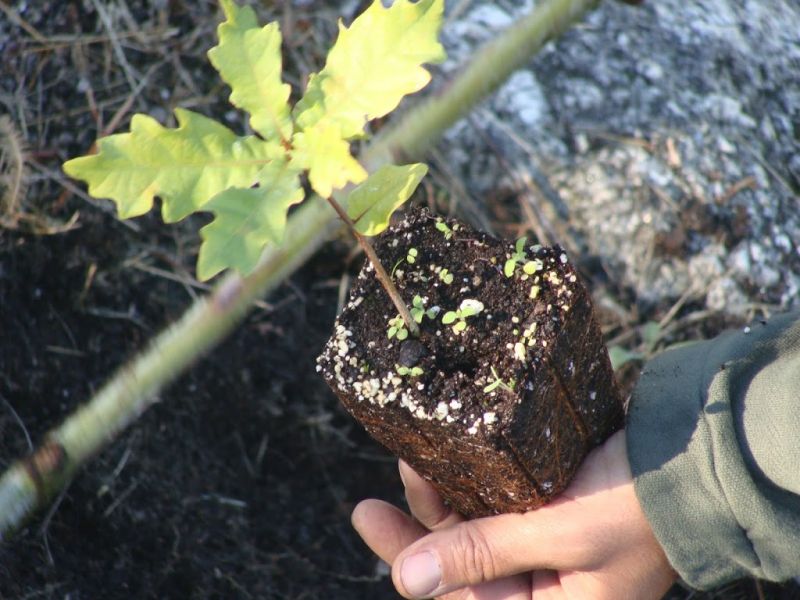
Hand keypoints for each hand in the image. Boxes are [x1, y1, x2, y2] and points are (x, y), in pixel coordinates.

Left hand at [352, 430, 675, 598]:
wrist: (693, 464)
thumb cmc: (633, 509)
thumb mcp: (555, 536)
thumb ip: (481, 556)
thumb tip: (406, 581)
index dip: (408, 563)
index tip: (369, 518)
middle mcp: (542, 588)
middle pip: (459, 567)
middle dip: (416, 532)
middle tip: (369, 504)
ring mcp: (543, 549)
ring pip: (473, 531)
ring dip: (441, 500)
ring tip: (411, 461)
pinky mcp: (548, 512)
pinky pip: (495, 504)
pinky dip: (470, 483)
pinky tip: (445, 457)